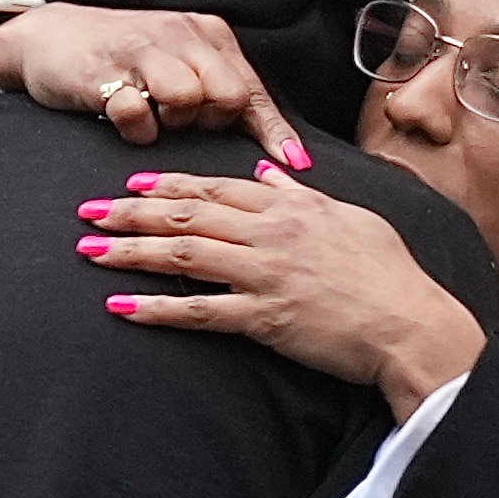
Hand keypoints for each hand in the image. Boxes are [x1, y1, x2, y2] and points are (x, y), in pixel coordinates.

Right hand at [0, 3, 311, 167]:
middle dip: (211, 122)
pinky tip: (124, 117)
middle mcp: (181, 36)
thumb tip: (272, 149)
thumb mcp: (180, 64)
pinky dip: (136, 127)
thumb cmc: (125, 60)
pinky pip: (137, 113)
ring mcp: (141, 51)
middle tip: (185, 124)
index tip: (295, 166)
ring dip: (172, 123)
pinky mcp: (103, 71)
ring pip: (187, 100)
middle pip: (227, 95)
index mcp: (208, 36)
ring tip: (153, 116)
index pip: (252, 88)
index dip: (274, 131)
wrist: (50, 36)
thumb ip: (219, 92)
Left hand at [74, 164, 486, 420]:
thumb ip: (304, 196)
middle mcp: (270, 234)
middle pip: (187, 215)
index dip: (168, 184)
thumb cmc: (390, 275)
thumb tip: (272, 173)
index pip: (216, 188)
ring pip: (183, 256)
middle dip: (131, 212)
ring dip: (130, 253)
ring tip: (88, 252)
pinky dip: (157, 309)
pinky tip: (121, 307)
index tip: (132, 185)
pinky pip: (200, 311)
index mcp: (290, 207)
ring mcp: (264, 275)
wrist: (412, 324)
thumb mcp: (351, 219)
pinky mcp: (264, 318)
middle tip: (87, 211)